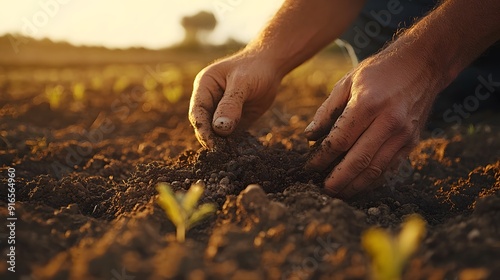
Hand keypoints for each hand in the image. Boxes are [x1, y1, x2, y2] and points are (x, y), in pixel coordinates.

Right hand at [189, 51, 282, 147]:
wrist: (271, 65)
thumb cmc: (254, 68)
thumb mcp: (243, 84)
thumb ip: (231, 104)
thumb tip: (220, 129)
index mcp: (204, 86)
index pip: (198, 111)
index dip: (203, 129)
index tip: (211, 144)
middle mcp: (209, 100)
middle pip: (205, 124)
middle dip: (211, 138)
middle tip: (222, 153)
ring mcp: (220, 111)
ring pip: (217, 132)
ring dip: (222, 143)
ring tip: (230, 154)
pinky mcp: (233, 120)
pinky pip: (230, 135)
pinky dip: (233, 143)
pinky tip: (239, 151)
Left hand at [305, 51, 443, 197]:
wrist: (423, 65)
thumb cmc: (379, 71)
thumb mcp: (347, 82)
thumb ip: (327, 110)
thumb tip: (309, 136)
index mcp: (368, 104)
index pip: (340, 140)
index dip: (322, 158)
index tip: (309, 167)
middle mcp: (388, 122)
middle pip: (359, 161)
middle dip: (338, 179)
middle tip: (323, 190)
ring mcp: (403, 134)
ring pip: (376, 170)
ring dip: (355, 185)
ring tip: (338, 192)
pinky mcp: (412, 142)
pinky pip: (389, 168)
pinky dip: (373, 180)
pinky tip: (358, 184)